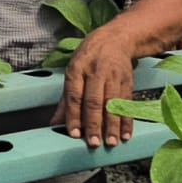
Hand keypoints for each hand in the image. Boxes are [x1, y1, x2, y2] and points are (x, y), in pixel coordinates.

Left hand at [50, 24, 136, 147]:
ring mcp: (113, 77)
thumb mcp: (72, 72)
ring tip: (111, 143)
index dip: (74, 116)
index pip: (74, 96)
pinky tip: (126, 134)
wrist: (114, 39)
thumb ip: (65, 100)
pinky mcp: (127, 81)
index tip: (74, 134)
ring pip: (112, 104)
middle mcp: (95, 73)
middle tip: (93, 143)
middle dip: (94, 124)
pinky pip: (127, 103)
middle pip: (94, 101)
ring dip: (112, 126)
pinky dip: (127, 120)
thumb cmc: (88, 58)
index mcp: (76, 70)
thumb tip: (54, 123)